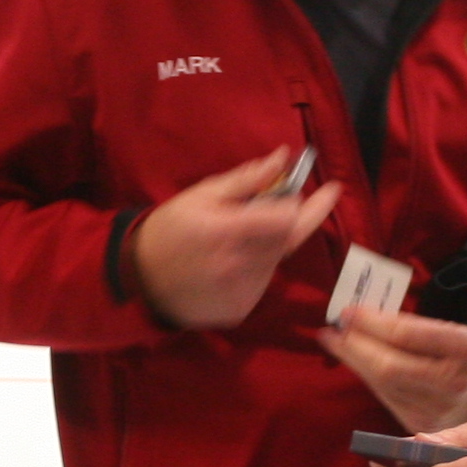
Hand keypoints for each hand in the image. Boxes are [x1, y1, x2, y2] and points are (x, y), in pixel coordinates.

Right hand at [129, 150, 343, 329]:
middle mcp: (238, 266)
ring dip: (271, 244)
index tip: (327, 189)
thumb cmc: (170, 229)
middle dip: (290, 220)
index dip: (310, 206)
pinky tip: (232, 263)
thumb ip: (246, 179)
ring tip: (239, 238)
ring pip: (277, 261)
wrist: (140, 280)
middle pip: (288, 240)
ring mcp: (241, 292)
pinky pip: (263, 282)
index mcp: (227, 231)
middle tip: (277, 207)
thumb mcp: (202, 195)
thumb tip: (284, 157)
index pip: (289, 221)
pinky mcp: (240, 310)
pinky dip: (257, 267)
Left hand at [318, 304, 466, 432]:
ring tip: (335, 341)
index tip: (348, 311)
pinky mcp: (422, 425)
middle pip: (390, 366)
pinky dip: (367, 377)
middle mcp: (452, 382)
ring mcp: (437, 409)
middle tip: (333, 328)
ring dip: (354, 361)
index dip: (372, 324)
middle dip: (355, 346)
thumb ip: (414, 327)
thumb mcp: (452, 332)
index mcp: (463, 348)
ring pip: (383, 385)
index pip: (408, 335)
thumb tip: (362, 317)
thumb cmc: (464, 356)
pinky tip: (356, 362)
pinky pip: (386, 399)